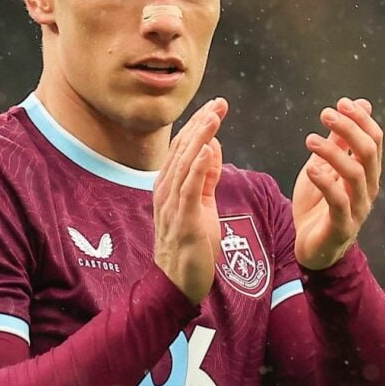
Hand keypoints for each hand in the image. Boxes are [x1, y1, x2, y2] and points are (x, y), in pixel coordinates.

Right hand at [153, 97, 228, 302]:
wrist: (180, 282)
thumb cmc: (192, 244)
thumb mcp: (202, 203)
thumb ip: (207, 176)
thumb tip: (211, 145)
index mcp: (169, 185)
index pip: (184, 148)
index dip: (199, 125)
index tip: (216, 106)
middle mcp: (166, 191)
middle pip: (183, 150)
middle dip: (201, 124)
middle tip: (219, 103)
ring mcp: (171, 205)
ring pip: (185, 164)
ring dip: (200, 138)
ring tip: (213, 117)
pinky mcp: (183, 220)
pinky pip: (189, 189)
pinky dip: (198, 167)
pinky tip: (207, 149)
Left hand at [292, 97, 383, 269]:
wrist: (310, 247)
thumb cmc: (319, 205)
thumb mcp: (325, 166)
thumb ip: (340, 140)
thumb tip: (359, 104)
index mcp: (367, 173)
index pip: (374, 141)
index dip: (361, 119)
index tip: (340, 103)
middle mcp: (368, 189)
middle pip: (368, 153)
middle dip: (349, 129)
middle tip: (326, 114)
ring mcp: (358, 209)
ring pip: (355, 174)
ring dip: (333, 152)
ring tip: (310, 139)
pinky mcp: (342, 226)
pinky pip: (339, 202)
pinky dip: (325, 182)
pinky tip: (311, 167)